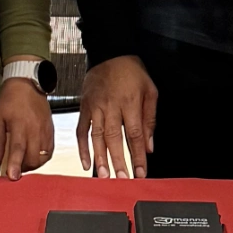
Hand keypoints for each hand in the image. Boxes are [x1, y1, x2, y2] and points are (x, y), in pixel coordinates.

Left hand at [0, 77, 54, 179]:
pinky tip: (34, 155)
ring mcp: (45, 130)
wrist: (28, 84)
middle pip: (33, 157)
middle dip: (24, 167)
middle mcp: (35, 128)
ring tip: (24, 160)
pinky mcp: (51, 131)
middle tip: (15, 166)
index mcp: (19, 124)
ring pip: (42, 157)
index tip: (13, 176)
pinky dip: (42, 158)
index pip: (18, 148)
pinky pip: (49, 151)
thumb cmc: (10, 100)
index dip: (16, 164)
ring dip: (33, 164)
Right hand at [76, 56, 156, 178]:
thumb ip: (150, 119)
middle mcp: (111, 106)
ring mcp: (95, 107)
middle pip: (115, 138)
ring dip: (100, 158)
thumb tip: (149, 146)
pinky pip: (82, 130)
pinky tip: (87, 162)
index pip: (135, 134)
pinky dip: (82, 147)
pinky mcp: (84, 107)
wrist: (110, 52)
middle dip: (119, 161)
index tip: (141, 172)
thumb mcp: (150, 90)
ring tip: (104, 176)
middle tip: (122, 180)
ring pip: (97, 136)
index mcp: (130, 102)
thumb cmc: (132, 71)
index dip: (138, 156)